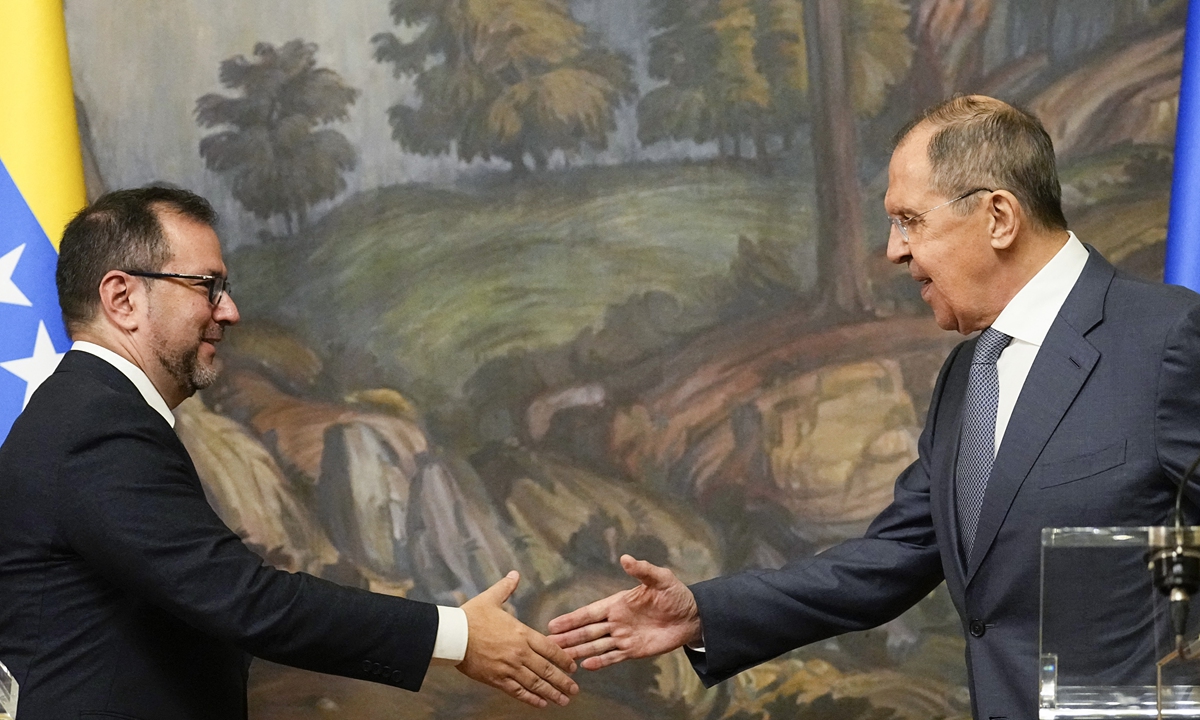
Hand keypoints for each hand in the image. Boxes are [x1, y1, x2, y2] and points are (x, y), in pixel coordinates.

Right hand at [458, 571, 578, 707]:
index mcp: (521, 633)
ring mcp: (509, 668)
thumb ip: (506, 588)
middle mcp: (519, 652)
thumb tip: (514, 574)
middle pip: (546, 669)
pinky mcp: (496, 679)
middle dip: (563, 681)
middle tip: (574, 690)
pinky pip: (517, 691)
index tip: (573, 666)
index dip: (563, 659)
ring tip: (563, 700)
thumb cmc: (471, 617)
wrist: (452, 635)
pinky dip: (530, 698)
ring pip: (535, 683)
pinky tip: (540, 703)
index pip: (550, 648)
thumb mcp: (490, 598)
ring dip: (551, 693)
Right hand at [547, 554, 700, 669]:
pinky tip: (586, 666)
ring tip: (561, 657)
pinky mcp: (634, 651)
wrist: (692, 616)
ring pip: (596, 646)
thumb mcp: (660, 579)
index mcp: (618, 604)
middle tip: (548, 644)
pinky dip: (600, 662)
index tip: (553, 624)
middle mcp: (616, 621)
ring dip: (579, 651)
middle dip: (569, 637)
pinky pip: (613, 657)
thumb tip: (626, 558)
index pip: (590, 613)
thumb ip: (642, 570)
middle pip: (588, 631)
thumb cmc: (676, 594)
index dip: (572, 619)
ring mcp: (623, 637)